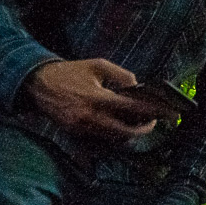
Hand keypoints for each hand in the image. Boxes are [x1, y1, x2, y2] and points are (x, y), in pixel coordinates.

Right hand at [23, 59, 160, 138]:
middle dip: (143, 129)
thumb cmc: (71, 72)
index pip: (133, 109)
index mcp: (98, 98)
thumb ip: (122, 75)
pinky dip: (113, 134)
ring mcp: (82, 128)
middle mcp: (90, 117)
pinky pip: (101, 139)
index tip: (168, 113)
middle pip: (126, 132)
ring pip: (114, 138)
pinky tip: (119, 125)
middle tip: (152, 122)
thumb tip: (139, 87)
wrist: (38, 83)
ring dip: (129, 132)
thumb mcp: (98, 65)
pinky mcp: (75, 134)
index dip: (153, 112)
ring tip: (138, 122)